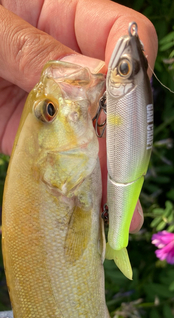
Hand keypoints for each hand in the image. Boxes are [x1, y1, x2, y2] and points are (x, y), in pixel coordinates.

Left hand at [0, 0, 157, 230]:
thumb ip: (35, 50)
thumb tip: (90, 78)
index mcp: (63, 16)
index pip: (116, 36)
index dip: (129, 66)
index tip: (124, 100)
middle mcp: (64, 61)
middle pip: (111, 95)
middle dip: (124, 133)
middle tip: (127, 169)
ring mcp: (48, 100)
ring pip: (89, 134)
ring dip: (105, 170)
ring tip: (118, 204)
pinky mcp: (27, 132)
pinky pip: (56, 156)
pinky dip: (74, 181)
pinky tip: (92, 202)